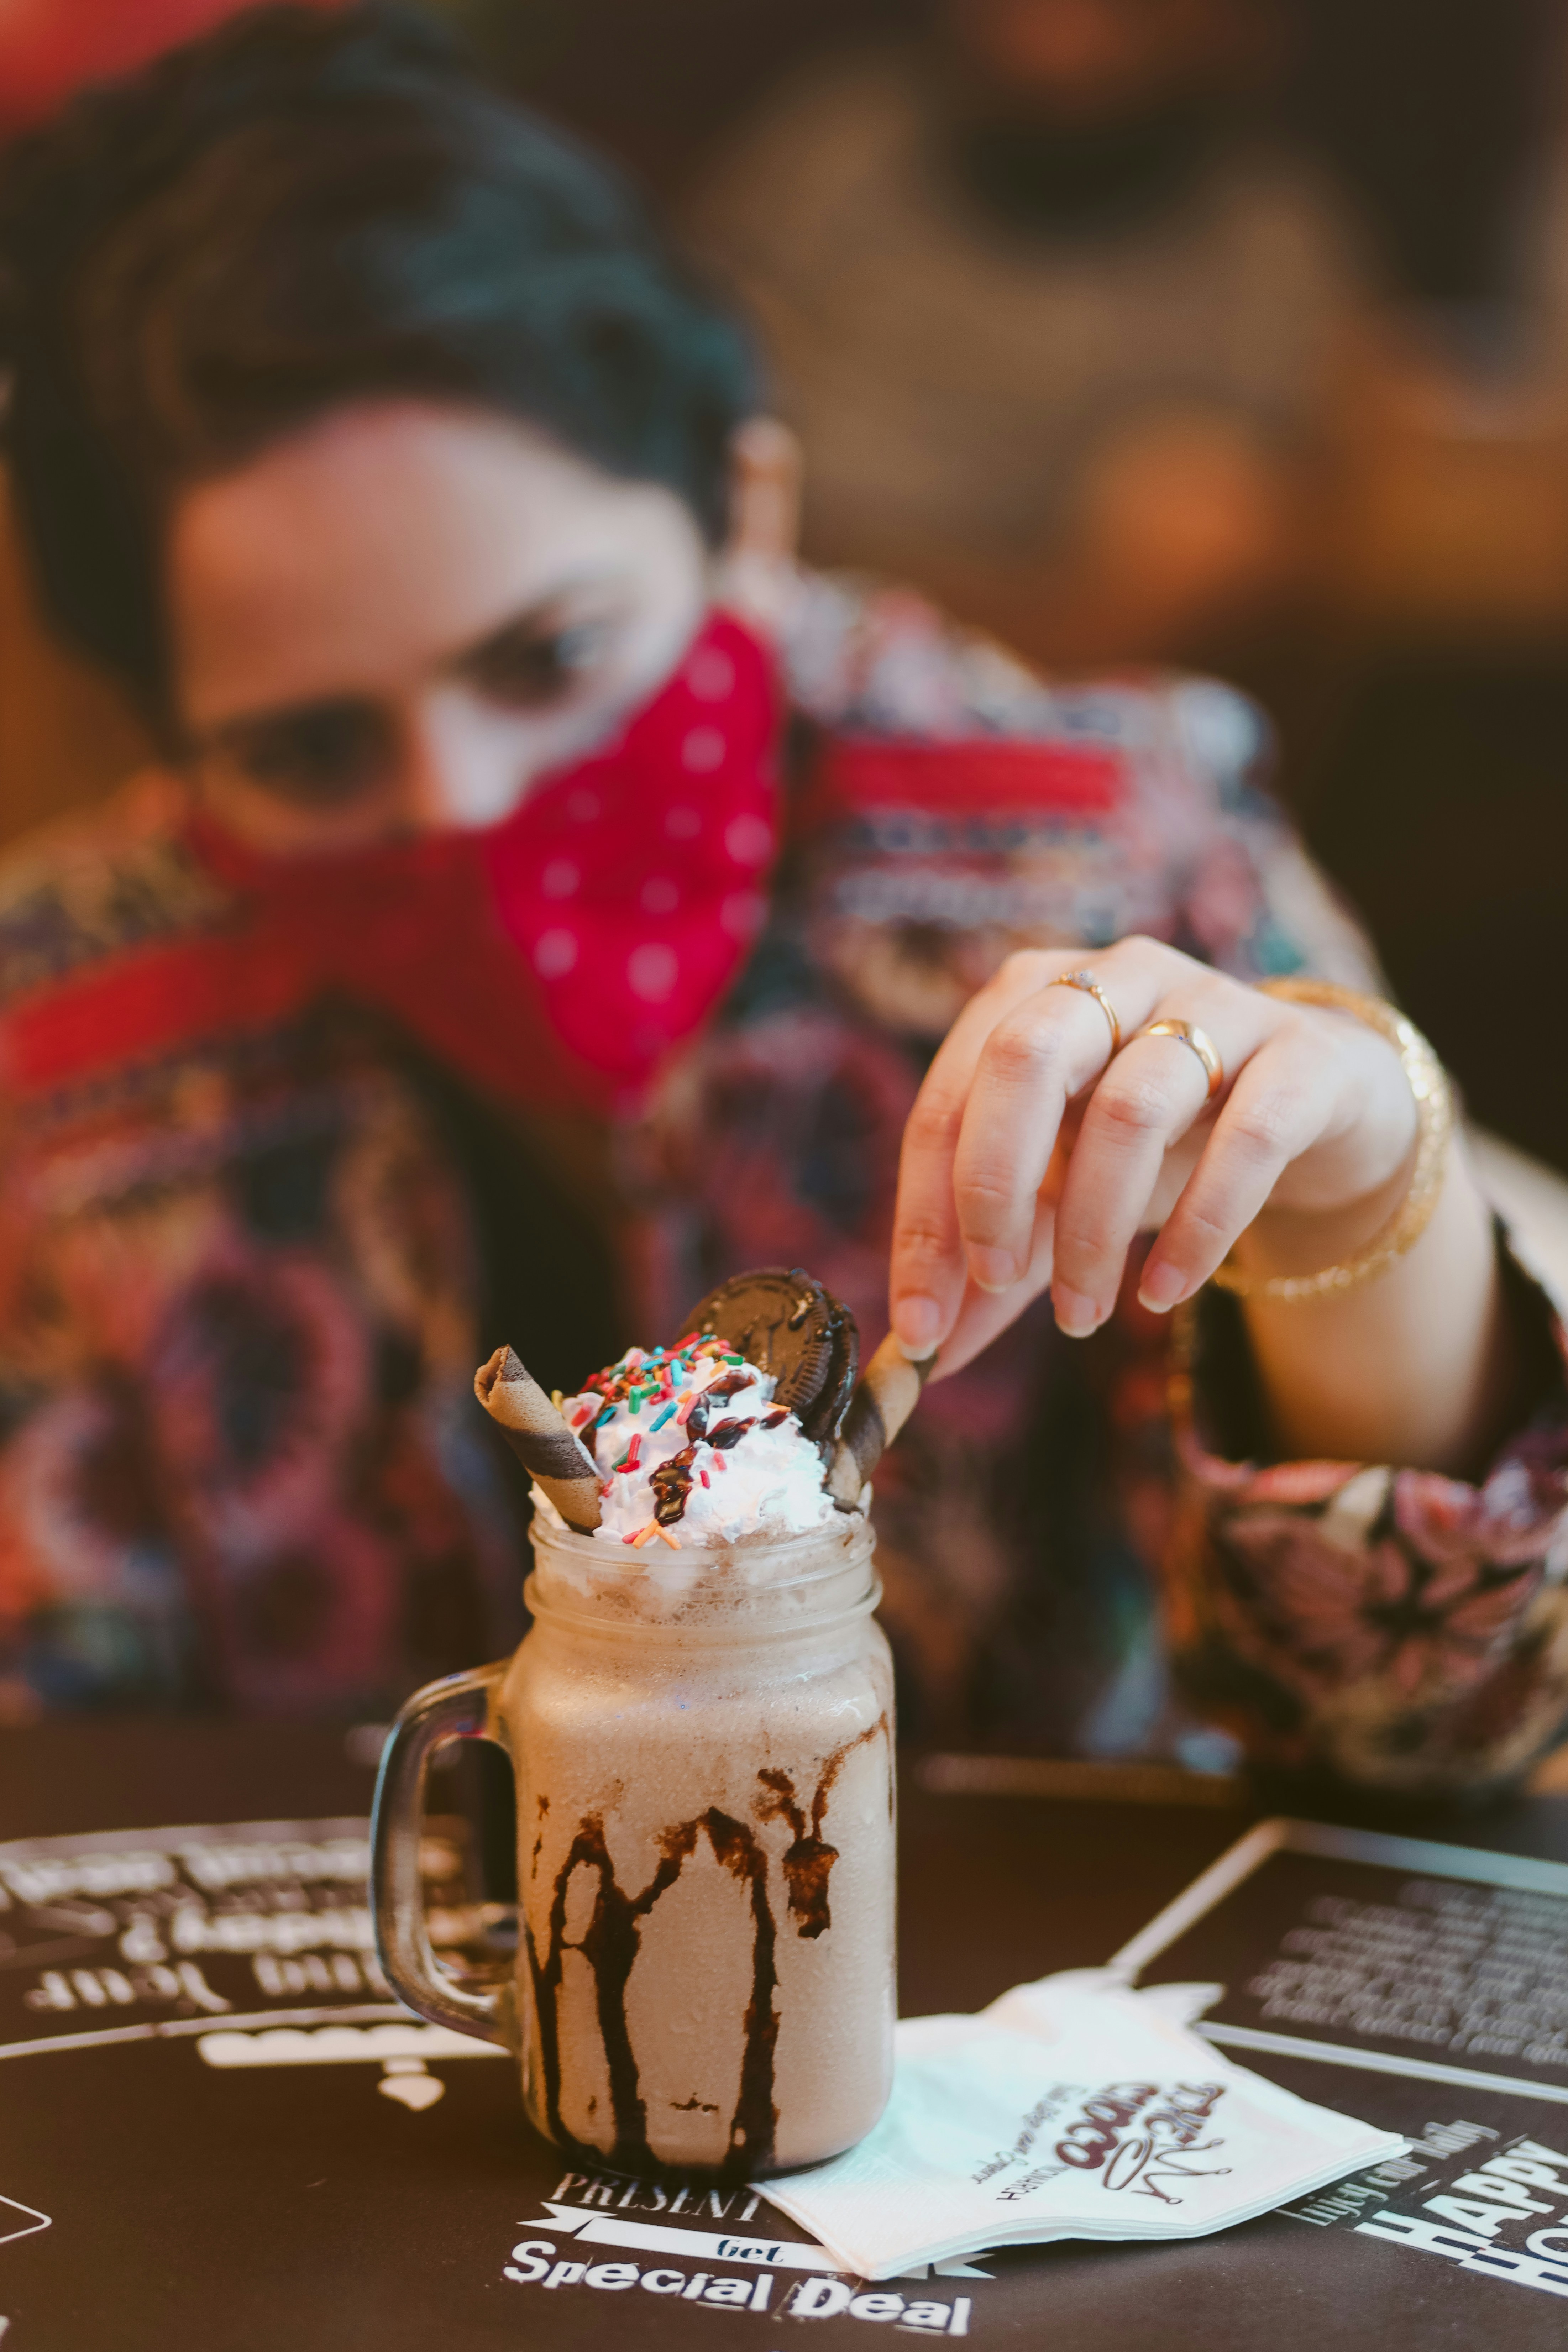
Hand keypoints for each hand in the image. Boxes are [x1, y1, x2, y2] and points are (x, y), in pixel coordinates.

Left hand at [889, 939, 1419, 1376]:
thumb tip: (924, 1357)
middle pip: (1027, 1059)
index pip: (947, 1102)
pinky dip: (1201, 1225)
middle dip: (993, 1184)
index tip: (918, 1323)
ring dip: (1095, 1227)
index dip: (923, 1216)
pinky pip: (1249, 1137)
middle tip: (994, 1283)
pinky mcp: (1304, 1057)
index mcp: (1033, 997)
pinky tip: (1165, 1291)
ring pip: (1134, 1106)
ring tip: (1083, 1315)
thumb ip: (994, 1269)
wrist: (1316, 1113)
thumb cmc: (1162, 1147)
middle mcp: (1117, 978)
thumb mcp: (1064, 1199)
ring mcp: (1217, 1005)